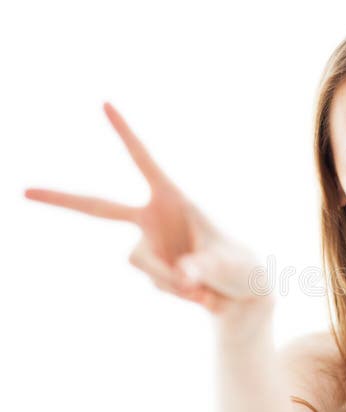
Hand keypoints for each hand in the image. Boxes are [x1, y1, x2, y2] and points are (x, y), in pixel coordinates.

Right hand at [24, 102, 268, 315]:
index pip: (144, 161)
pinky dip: (179, 293)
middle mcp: (153, 217)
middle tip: (23, 191)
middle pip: (97, 208)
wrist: (243, 293)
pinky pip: (155, 284)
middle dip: (60, 199)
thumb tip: (182, 276)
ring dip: (172, 280)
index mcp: (173, 197)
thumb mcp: (226, 264)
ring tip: (204, 285)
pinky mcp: (151, 270)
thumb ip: (202, 268)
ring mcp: (149, 244)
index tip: (105, 104)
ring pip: (140, 264)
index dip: (125, 134)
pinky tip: (200, 293)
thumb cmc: (241, 266)